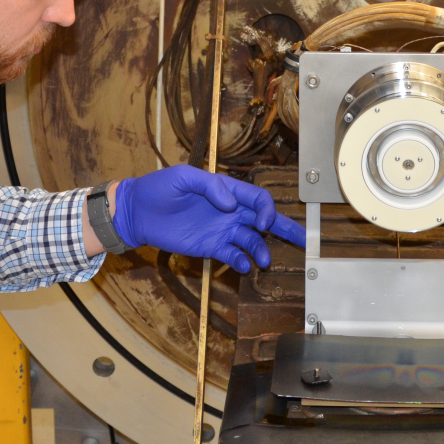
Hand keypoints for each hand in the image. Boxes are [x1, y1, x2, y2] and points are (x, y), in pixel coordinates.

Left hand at [109, 165, 303, 272]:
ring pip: (251, 240)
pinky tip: (244, 266)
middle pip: (264, 220)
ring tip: (263, 261)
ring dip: (261, 250)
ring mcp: (220, 230)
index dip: (266, 209)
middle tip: (305, 242)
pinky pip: (232, 255)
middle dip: (285, 229)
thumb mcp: (182, 177)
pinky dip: (241, 261)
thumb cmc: (158, 188)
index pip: (257, 199)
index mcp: (226, 190)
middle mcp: (229, 211)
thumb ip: (209, 185)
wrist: (138, 212)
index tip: (263, 221)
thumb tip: (231, 203)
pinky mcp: (209, 246)